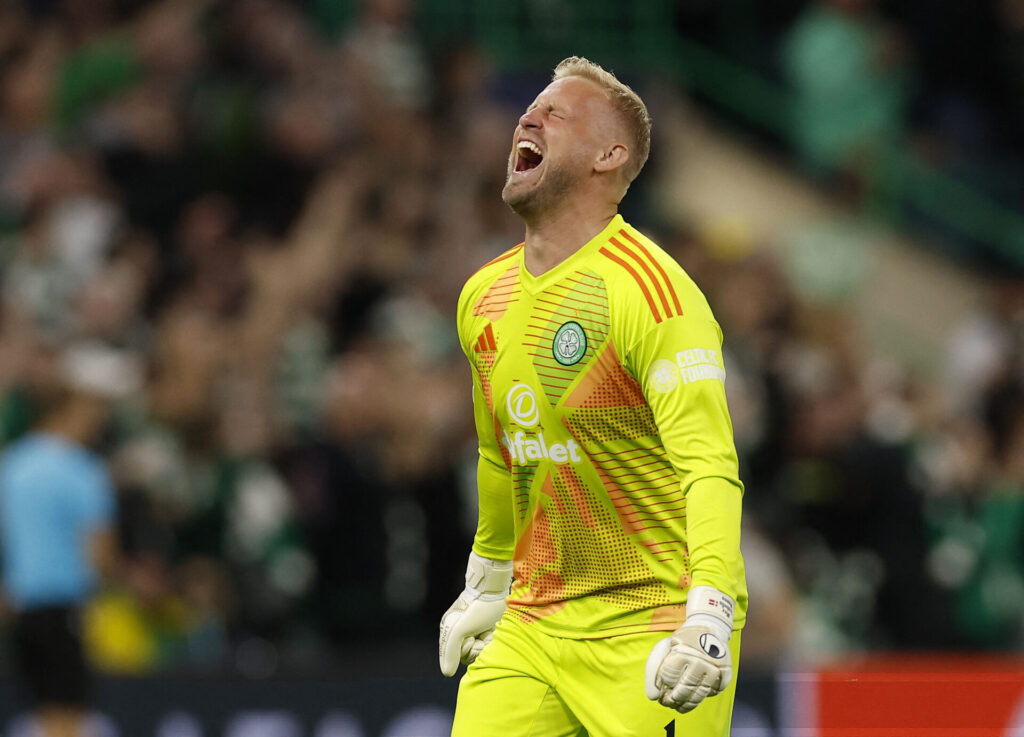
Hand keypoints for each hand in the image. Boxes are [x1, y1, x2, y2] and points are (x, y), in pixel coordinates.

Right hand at [439, 552, 512, 676]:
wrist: (496, 587)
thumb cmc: (478, 606)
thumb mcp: (460, 628)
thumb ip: (451, 651)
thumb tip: (447, 674)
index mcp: (449, 630)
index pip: (457, 656)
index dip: (468, 650)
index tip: (473, 637)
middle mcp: (460, 632)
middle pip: (470, 655)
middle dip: (480, 646)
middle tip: (485, 631)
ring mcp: (474, 631)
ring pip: (481, 651)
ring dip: (489, 642)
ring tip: (492, 629)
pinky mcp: (487, 630)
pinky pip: (490, 645)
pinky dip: (495, 639)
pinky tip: (496, 629)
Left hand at [645, 586, 733, 712]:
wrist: (708, 628)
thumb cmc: (681, 642)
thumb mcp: (663, 649)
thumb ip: (652, 672)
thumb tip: (653, 697)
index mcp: (682, 652)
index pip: (668, 678)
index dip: (662, 686)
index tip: (661, 687)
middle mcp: (700, 661)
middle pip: (683, 690)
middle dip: (672, 700)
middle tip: (666, 702)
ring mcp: (715, 668)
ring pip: (699, 696)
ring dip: (686, 705)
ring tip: (677, 706)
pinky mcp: (726, 674)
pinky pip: (713, 693)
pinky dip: (703, 696)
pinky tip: (694, 694)